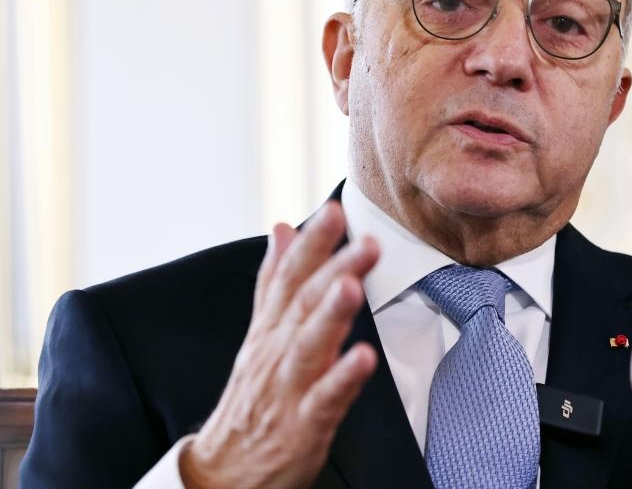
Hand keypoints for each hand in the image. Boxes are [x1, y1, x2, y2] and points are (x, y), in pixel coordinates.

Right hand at [179, 202, 378, 487]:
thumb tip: (281, 228)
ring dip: (331, 313)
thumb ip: (274, 279)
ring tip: (352, 285)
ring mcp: (290, 386)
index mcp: (272, 326)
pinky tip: (364, 357)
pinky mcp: (303, 424)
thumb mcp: (261, 331)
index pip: (289, 275)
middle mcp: (278, 350)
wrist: (225, 470)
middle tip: (365, 241)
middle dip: (334, 268)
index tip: (332, 210)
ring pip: (309, 344)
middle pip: (304, 302)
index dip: (311, 242)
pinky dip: (343, 377)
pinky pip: (325, 398)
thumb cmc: (254, 396)